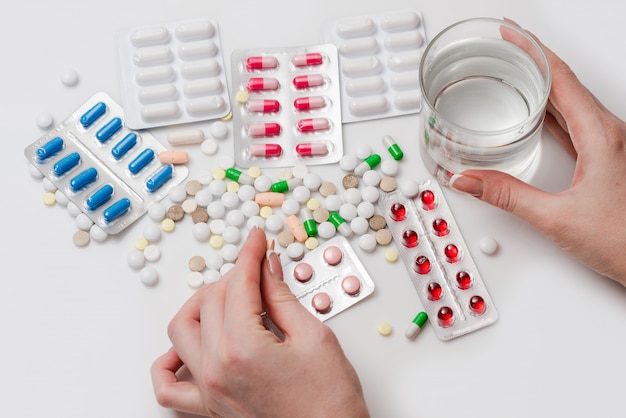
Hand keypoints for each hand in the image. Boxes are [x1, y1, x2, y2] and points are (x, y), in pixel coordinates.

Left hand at [151, 227, 369, 416]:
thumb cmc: (329, 401)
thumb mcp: (313, 336)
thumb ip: (281, 297)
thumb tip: (267, 267)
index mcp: (242, 348)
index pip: (239, 284)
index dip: (250, 255)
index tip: (257, 240)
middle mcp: (216, 369)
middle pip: (211, 300)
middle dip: (235, 275)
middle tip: (259, 267)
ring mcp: (210, 390)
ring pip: (182, 330)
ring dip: (202, 304)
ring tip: (229, 296)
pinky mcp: (211, 406)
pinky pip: (168, 386)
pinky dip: (168, 361)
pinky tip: (185, 346)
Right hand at [450, 20, 625, 284]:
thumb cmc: (625, 240)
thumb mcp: (557, 218)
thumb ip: (508, 196)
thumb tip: (468, 179)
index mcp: (601, 135)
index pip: (561, 78)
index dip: (532, 50)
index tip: (510, 33)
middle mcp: (608, 134)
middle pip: (565, 83)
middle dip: (532, 60)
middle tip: (504, 47)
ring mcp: (609, 146)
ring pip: (570, 103)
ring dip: (541, 85)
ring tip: (514, 74)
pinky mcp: (605, 160)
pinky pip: (573, 124)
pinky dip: (550, 112)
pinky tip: (535, 116)